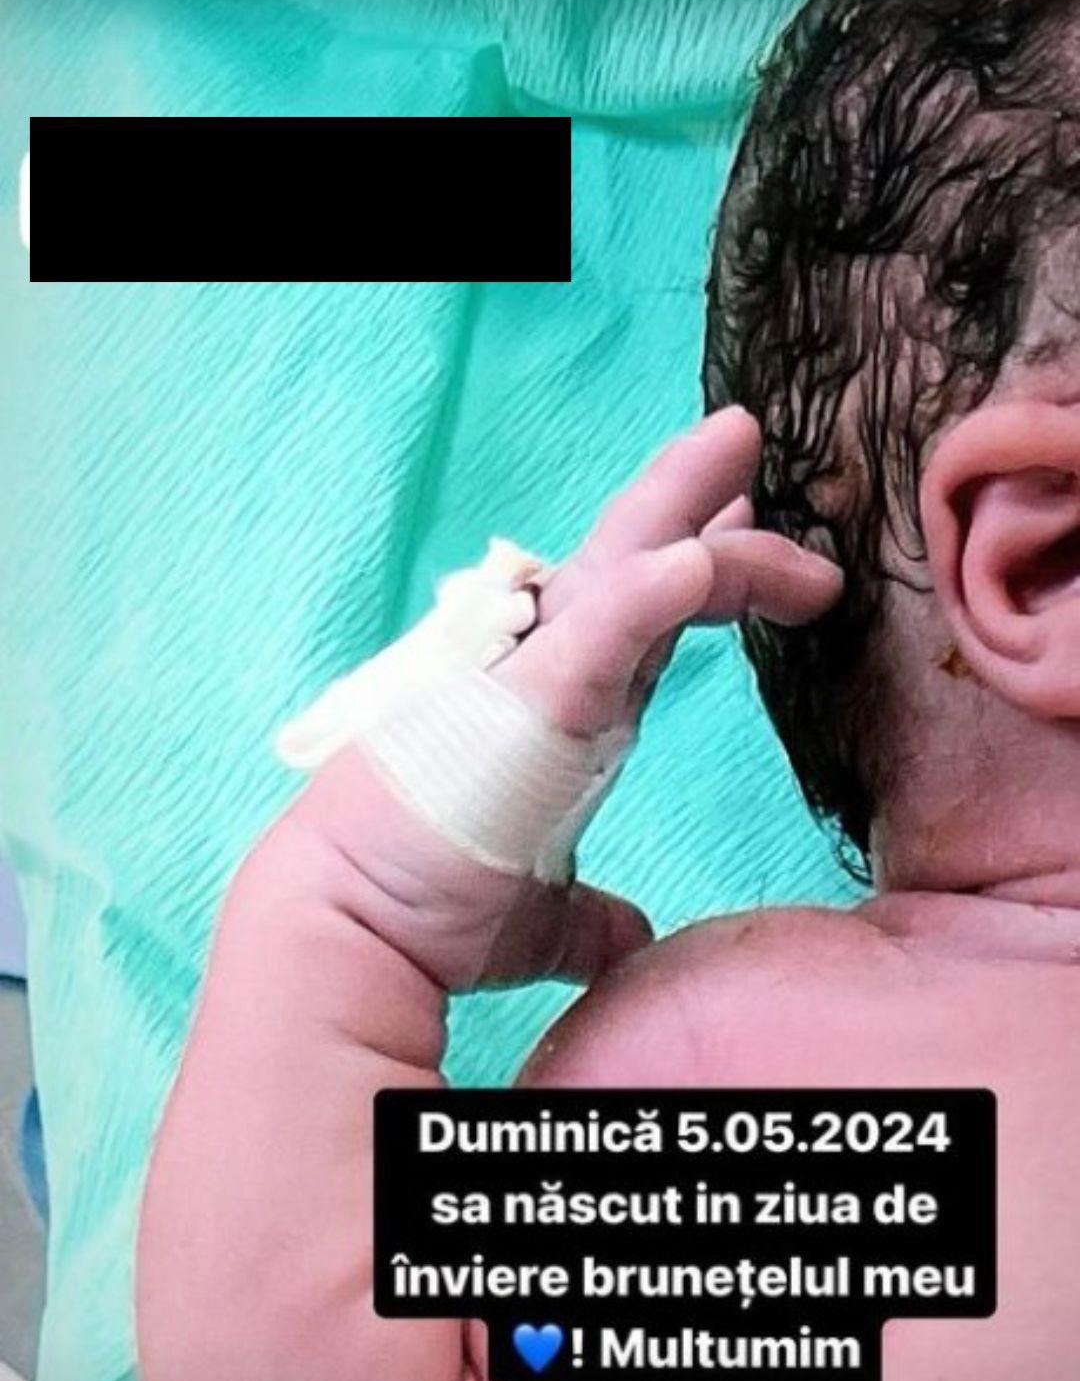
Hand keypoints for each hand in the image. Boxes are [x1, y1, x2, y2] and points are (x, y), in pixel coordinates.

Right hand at [298, 407, 841, 992]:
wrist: (348, 929)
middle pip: (633, 562)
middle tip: (746, 448)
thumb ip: (587, 912)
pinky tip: (703, 558)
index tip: (735, 540)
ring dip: (689, 505)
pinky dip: (654, 587)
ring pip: (626, 563)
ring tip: (741, 444)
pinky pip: (605, 624)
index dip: (688, 572)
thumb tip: (632, 937)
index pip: (632, 619)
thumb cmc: (421, 907)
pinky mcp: (528, 699)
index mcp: (551, 705)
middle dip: (693, 500)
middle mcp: (540, 670)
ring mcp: (532, 673)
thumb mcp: (536, 907)